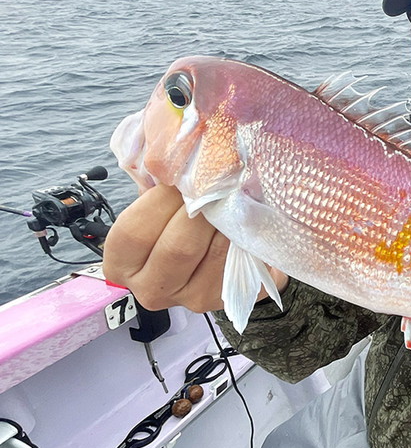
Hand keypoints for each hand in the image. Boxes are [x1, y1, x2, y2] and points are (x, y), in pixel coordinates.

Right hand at [103, 184, 287, 311]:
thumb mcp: (155, 198)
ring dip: (231, 217)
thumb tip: (172, 149)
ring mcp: (193, 299)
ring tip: (238, 191)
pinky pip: (244, 261)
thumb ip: (156, 181)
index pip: (133, 233)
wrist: (214, 251)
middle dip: (201, 208)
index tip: (181, 177)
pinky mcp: (230, 299)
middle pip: (178, 247)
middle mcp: (152, 290)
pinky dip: (250, 233)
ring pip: (217, 253)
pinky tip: (252, 213)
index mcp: (122, 264)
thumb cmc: (176, 218)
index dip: (159, 201)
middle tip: (217, 181)